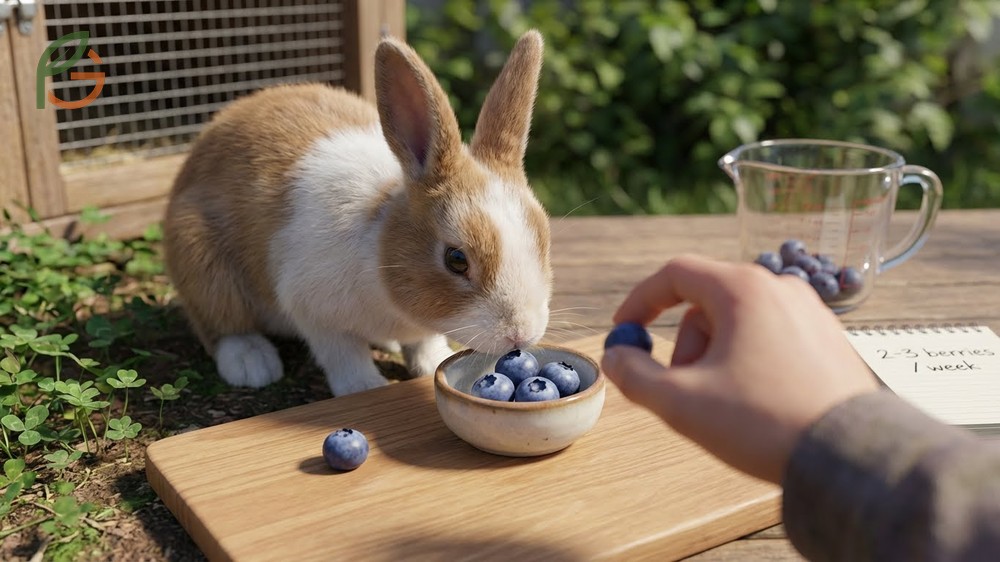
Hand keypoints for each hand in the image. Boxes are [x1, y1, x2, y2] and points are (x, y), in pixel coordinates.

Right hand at [600, 255, 878, 482]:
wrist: (851, 456)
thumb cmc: (764, 422)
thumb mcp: (681, 401)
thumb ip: (635, 375)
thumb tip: (614, 358)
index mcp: (743, 289)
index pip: (675, 273)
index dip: (640, 302)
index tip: (624, 331)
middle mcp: (780, 287)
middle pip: (707, 301)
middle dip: (684, 344)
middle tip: (682, 386)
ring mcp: (810, 312)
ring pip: (739, 321)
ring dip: (715, 355)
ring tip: (724, 402)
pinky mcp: (828, 338)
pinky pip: (772, 336)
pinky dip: (749, 360)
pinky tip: (755, 403)